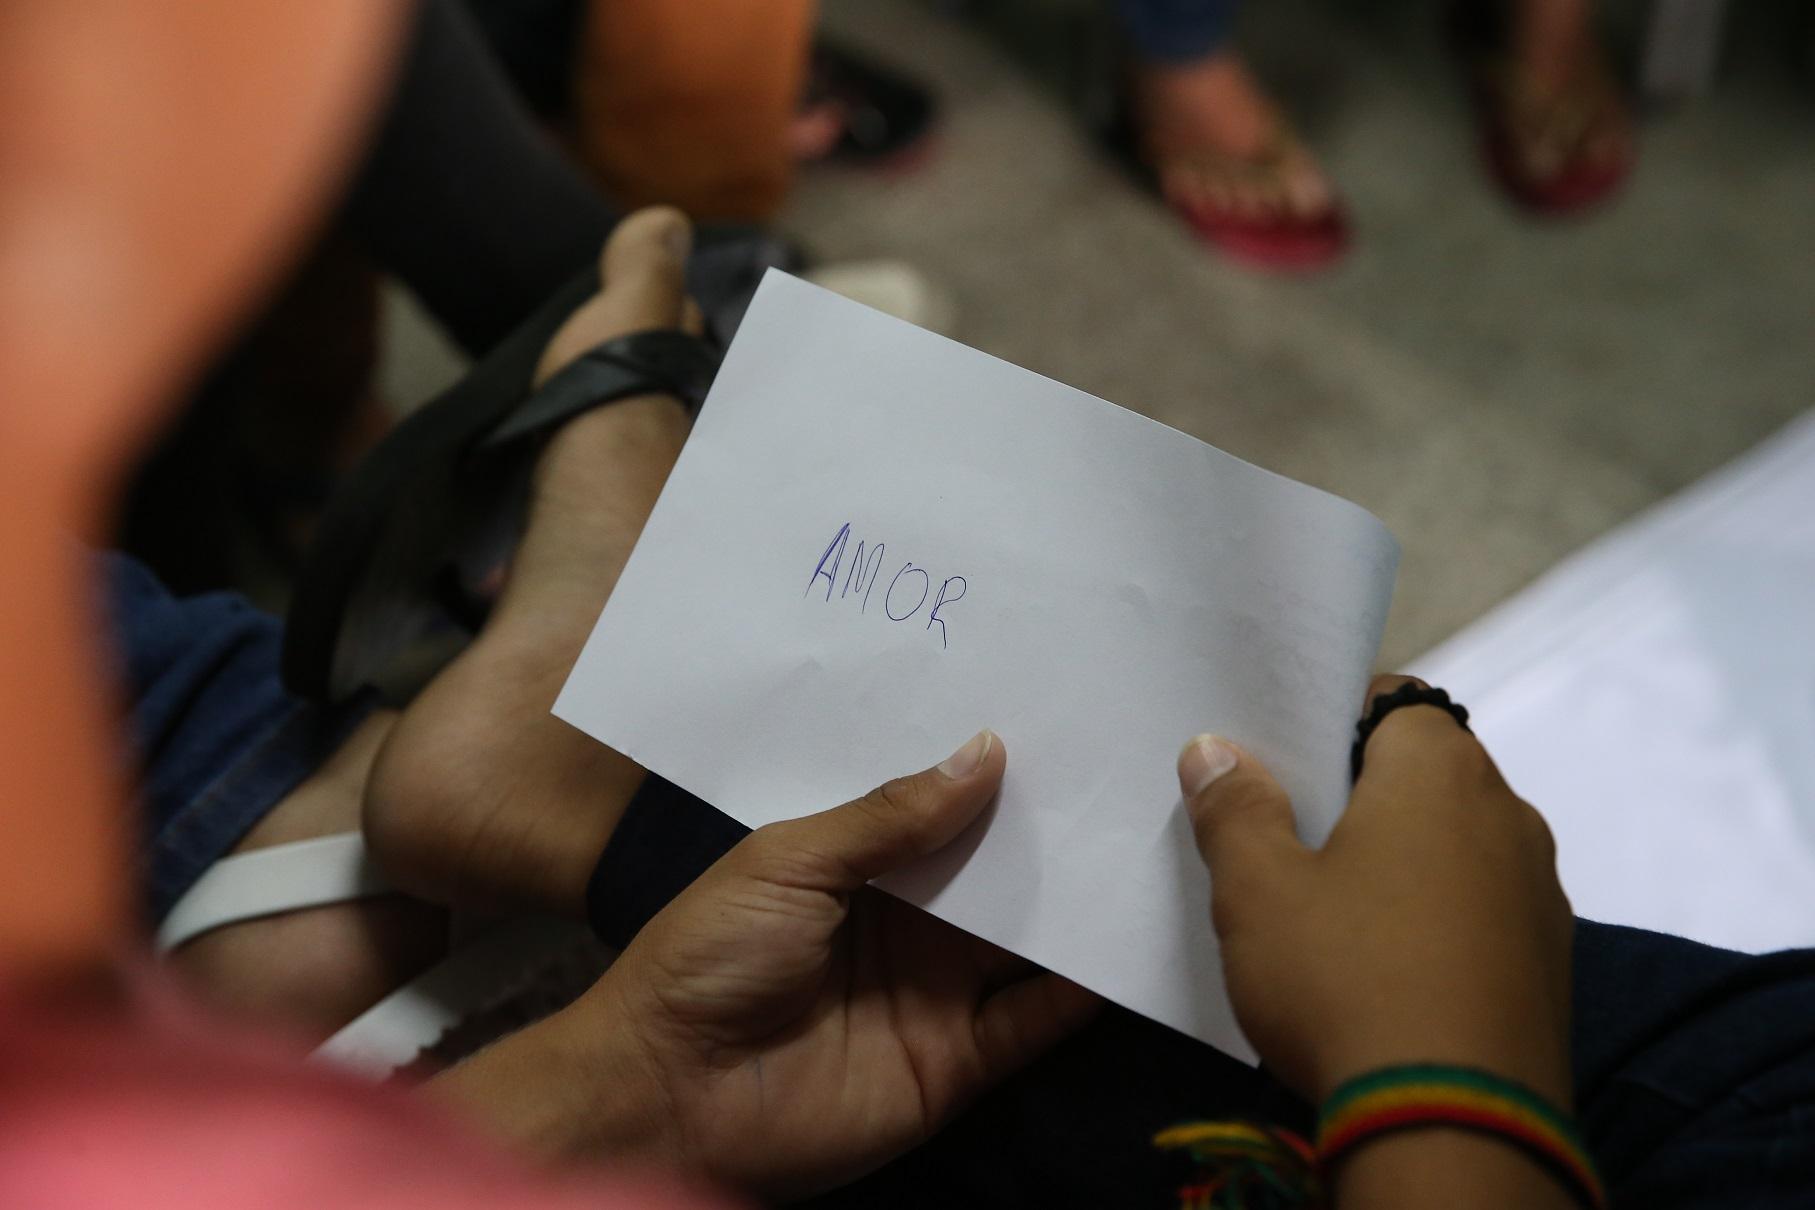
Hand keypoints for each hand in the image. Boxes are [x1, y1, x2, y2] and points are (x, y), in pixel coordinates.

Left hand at [540, 731, 1099, 1195]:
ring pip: (1027, 937)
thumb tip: (989, 750)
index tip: (1063, 718)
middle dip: (1051, 828)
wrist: (672, 1098)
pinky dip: (1083, 988)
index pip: (941, 810)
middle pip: (995, 870)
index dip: (993, 772)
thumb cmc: (712, 957)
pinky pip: (1035, 1019)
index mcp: (858, 865)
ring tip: (1149, 841)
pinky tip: (1131, 940)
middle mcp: (909, 921)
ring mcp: (938, 989)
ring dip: (1079, 900)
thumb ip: (890, 816)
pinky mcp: (961, 1060)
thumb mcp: (791, 862)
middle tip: (1131, 768)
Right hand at [1178, 675, 1573, 1105]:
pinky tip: (1386, 969)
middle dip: (1362, 794)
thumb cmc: (1347, 979)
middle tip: (1288, 835)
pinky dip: (1437, 920)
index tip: (1281, 761)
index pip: (1394, 700)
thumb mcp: (1259, 893)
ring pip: (1457, 845)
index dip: (1332, 720)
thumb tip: (1215, 749)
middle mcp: (1509, 814)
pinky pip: (1481, 911)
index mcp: (1442, 771)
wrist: (1456, 1130)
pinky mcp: (1549, 967)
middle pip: (1427, 773)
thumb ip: (1236, 810)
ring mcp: (1540, 894)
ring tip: (1332, 910)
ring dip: (1403, 861)